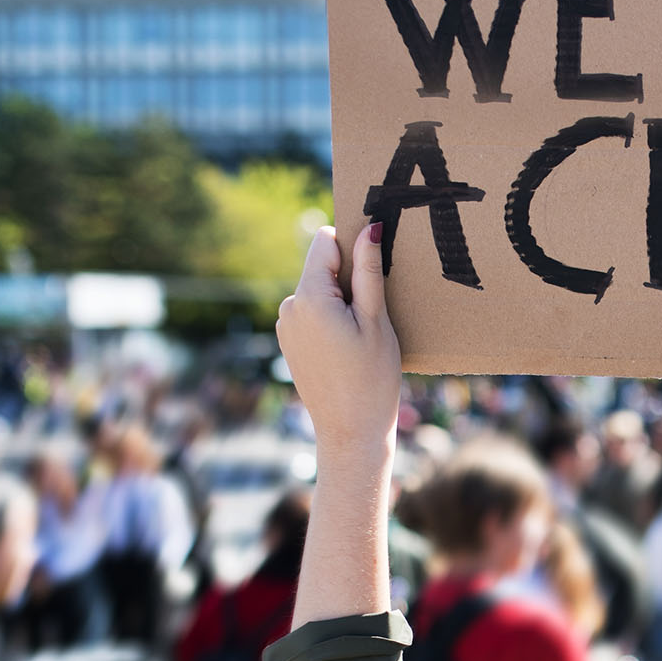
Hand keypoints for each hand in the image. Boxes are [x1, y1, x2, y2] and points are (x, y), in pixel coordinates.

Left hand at [278, 222, 402, 462]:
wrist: (350, 432)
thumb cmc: (371, 378)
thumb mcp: (376, 320)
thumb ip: (368, 271)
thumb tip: (370, 228)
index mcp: (309, 297)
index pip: (325, 242)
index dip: (352, 249)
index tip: (372, 272)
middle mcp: (289, 307)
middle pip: (321, 268)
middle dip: (347, 280)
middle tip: (372, 316)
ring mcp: (285, 325)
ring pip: (318, 291)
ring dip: (340, 302)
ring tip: (361, 337)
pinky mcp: (289, 341)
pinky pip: (312, 314)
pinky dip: (330, 320)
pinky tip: (347, 349)